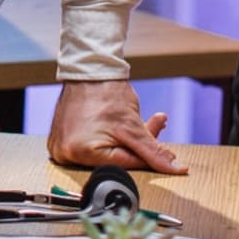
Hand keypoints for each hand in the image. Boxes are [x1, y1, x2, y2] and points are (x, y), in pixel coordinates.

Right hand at [47, 79, 187, 173]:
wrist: (89, 69)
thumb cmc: (106, 92)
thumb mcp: (134, 127)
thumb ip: (154, 152)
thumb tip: (176, 169)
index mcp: (81, 153)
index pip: (122, 166)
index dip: (144, 157)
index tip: (161, 148)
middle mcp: (66, 153)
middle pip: (113, 160)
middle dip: (137, 144)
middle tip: (155, 124)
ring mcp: (62, 145)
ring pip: (105, 151)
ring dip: (125, 139)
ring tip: (137, 117)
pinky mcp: (63, 137)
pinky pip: (92, 144)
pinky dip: (109, 135)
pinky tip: (121, 121)